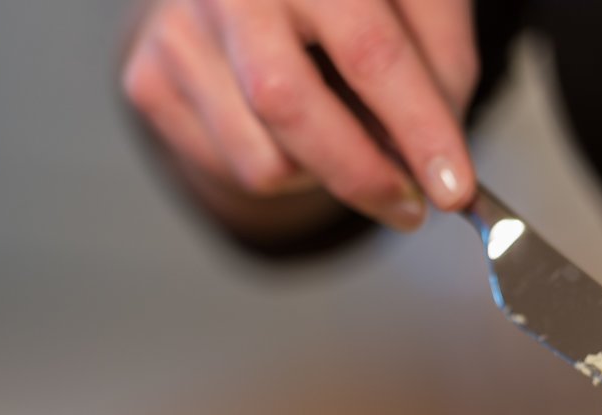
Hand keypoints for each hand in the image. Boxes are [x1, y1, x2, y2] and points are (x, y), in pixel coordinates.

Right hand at [121, 0, 477, 230]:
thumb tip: (439, 162)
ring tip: (344, 139)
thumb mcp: (418, 0)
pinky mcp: (148, 78)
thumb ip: (440, 68)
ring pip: (261, 158)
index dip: (418, 128)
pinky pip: (229, 168)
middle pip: (290, 106)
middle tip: (411, 207)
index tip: (453, 190)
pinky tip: (291, 129)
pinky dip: (279, 169)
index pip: (368, 51)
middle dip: (362, 176)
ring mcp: (177, 31)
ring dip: (320, 175)